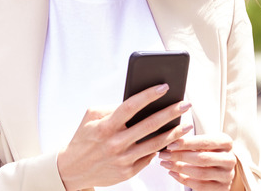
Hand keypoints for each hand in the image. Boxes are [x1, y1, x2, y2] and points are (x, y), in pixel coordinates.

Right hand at [56, 84, 193, 190]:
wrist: (73, 170)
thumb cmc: (84, 138)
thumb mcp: (91, 117)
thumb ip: (112, 107)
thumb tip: (138, 101)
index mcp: (105, 126)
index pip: (130, 107)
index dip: (148, 95)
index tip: (165, 87)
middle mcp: (115, 143)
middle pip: (149, 125)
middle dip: (170, 113)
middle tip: (185, 103)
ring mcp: (122, 160)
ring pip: (155, 144)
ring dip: (174, 133)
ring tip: (187, 124)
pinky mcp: (127, 173)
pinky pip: (149, 158)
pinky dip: (162, 148)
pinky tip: (173, 140)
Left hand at [159, 133, 238, 190]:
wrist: (220, 168)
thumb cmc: (208, 150)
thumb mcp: (204, 142)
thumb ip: (191, 140)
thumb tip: (171, 138)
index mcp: (226, 142)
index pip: (205, 142)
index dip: (186, 143)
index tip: (170, 144)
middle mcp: (230, 159)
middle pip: (202, 159)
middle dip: (180, 157)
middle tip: (164, 154)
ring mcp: (227, 175)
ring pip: (200, 173)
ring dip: (179, 168)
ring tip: (165, 163)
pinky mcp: (222, 188)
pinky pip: (200, 186)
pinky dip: (183, 180)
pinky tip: (173, 173)